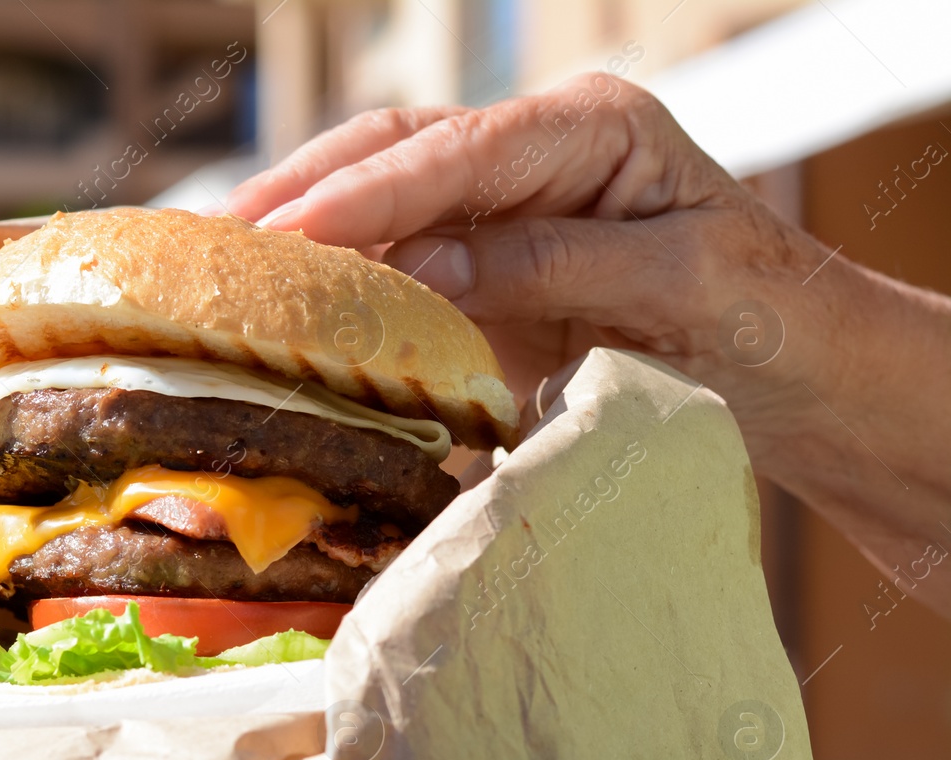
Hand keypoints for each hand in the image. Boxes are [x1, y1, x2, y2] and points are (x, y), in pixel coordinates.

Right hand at [229, 75, 950, 618]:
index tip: (292, 231)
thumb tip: (425, 265)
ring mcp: (500, 209)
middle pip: (397, 150)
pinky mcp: (481, 267)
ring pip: (381, 198)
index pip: (461, 149)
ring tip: (222, 266)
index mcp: (593, 127)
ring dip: (304, 230)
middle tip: (221, 241)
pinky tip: (282, 302)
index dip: (370, 190)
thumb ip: (553, 264)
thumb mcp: (679, 284)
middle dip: (307, 191)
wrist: (795, 373)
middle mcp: (534, 154)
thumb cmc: (765, 317)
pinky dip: (336, 281)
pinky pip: (392, 262)